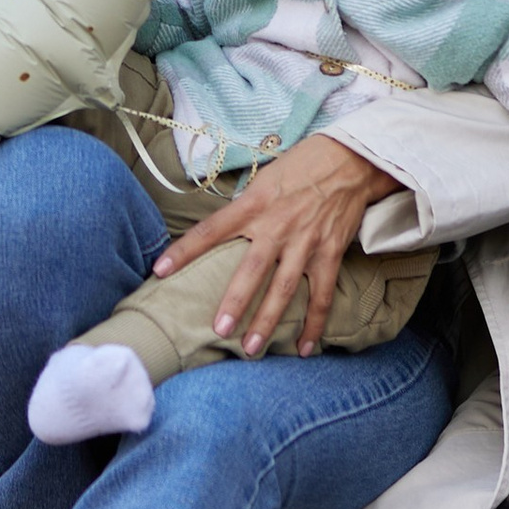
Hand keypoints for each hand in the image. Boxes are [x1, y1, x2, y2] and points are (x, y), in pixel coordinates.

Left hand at [156, 133, 392, 356]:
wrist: (349, 160)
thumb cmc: (300, 166)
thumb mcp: (263, 179)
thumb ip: (244, 207)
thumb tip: (220, 230)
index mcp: (254, 204)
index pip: (211, 229)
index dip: (185, 250)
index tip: (160, 270)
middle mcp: (278, 225)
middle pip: (251, 269)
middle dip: (235, 301)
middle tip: (218, 330)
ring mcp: (305, 242)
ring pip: (284, 288)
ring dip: (268, 320)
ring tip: (251, 347)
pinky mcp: (330, 253)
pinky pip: (322, 295)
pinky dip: (315, 324)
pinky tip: (304, 348)